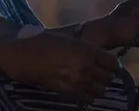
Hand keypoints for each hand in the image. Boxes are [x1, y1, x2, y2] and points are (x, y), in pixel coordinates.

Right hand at [0, 31, 120, 104]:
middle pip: (109, 77)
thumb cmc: (45, 42)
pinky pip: (89, 99)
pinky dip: (89, 94)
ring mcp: (77, 83)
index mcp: (85, 51)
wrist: (25, 57)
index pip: (113, 62)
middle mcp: (85, 68)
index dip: (113, 63)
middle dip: (107, 74)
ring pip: (101, 90)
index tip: (109, 62)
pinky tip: (82, 87)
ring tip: (92, 80)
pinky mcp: (69, 93)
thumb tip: (101, 57)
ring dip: (99, 85)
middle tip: (100, 70)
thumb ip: (87, 49)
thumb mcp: (69, 40)